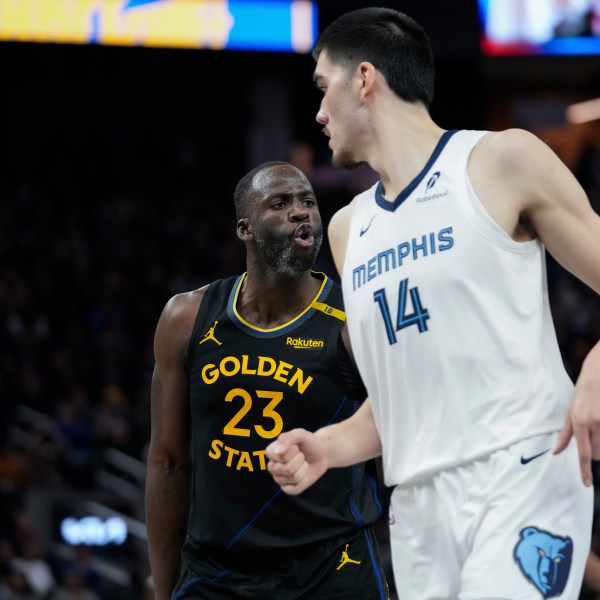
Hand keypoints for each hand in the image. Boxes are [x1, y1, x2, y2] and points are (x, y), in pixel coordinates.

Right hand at [266, 428, 328, 494]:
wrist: (321, 453)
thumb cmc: (308, 442)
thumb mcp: (300, 434)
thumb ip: (288, 438)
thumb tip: (278, 452)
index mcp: (271, 452)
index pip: (280, 455)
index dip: (293, 450)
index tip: (296, 446)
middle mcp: (272, 466)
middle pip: (288, 468)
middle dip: (300, 459)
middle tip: (301, 455)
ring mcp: (279, 479)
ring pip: (294, 477)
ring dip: (304, 468)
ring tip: (303, 463)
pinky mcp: (288, 489)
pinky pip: (296, 488)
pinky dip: (305, 480)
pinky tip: (304, 473)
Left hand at [554, 353, 599, 485]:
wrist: (598, 375)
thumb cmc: (582, 395)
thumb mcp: (569, 412)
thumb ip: (565, 434)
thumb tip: (556, 452)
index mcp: (579, 422)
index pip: (582, 452)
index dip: (584, 470)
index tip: (587, 484)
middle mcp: (594, 423)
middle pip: (597, 454)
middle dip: (593, 454)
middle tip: (590, 438)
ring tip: (595, 431)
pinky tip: (599, 428)